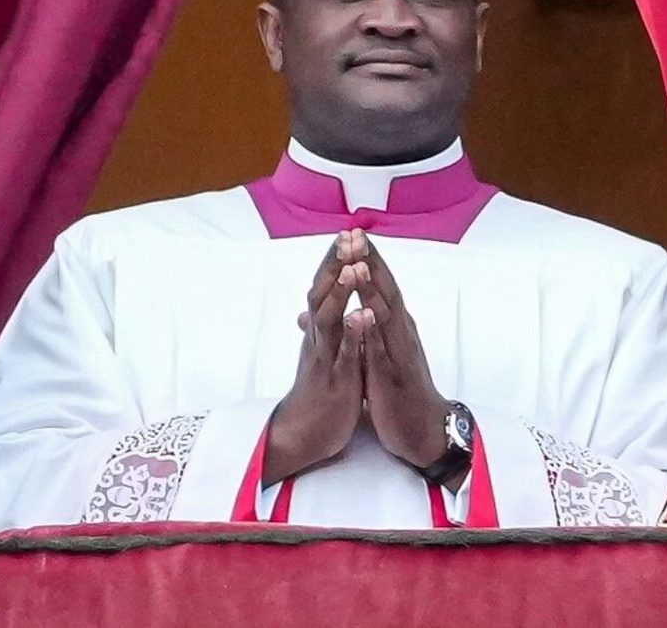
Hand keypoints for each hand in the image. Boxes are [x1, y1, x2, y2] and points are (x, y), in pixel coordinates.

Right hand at [264, 230, 369, 485]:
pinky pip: (344, 354)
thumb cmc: (318, 390)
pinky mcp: (335, 380)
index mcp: (322, 330)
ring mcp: (326, 358)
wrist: (304, 433)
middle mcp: (320, 338)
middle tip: (348, 235)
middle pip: (324, 293)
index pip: (326, 287)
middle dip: (336, 264)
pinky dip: (353, 334)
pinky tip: (362, 315)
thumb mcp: (320, 353)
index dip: (336, 260)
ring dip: (340, 292)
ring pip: (330, 319)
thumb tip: (308, 308)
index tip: (349, 232)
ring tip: (351, 267)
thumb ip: (319, 328)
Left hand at [348, 235, 452, 476]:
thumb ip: (357, 333)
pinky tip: (368, 313)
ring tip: (360, 262)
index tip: (350, 234)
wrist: (423, 428)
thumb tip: (330, 316)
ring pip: (386, 312)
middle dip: (369, 262)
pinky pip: (385, 348)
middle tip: (355, 234)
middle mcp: (399, 331)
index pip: (378, 286)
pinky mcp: (394, 373)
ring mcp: (399, 351)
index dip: (365, 260)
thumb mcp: (372, 357)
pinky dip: (376, 329)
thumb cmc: (397, 391)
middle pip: (384, 289)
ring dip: (373, 287)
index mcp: (392, 326)